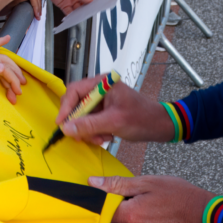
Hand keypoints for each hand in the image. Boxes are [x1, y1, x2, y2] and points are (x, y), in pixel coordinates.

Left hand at [0, 35, 26, 101]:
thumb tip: (3, 68)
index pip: (5, 69)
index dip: (13, 80)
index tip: (17, 93)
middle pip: (6, 64)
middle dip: (16, 76)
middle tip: (20, 90)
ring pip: (1, 60)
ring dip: (11, 70)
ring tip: (17, 81)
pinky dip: (0, 43)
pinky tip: (6, 39)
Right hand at [57, 78, 174, 144]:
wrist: (160, 126)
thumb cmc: (142, 119)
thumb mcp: (114, 122)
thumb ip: (89, 125)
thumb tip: (66, 128)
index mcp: (102, 83)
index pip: (74, 91)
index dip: (66, 108)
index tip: (61, 124)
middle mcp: (99, 89)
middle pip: (76, 105)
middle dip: (79, 123)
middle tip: (82, 137)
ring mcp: (102, 101)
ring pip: (82, 116)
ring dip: (88, 130)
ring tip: (101, 138)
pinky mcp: (105, 111)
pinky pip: (91, 122)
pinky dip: (95, 132)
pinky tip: (106, 137)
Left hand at [90, 175, 215, 222]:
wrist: (205, 216)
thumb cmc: (179, 195)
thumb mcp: (147, 182)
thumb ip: (117, 184)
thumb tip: (92, 183)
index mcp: (129, 217)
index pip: (103, 208)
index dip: (111, 198)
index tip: (122, 193)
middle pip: (115, 220)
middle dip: (124, 209)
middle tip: (143, 199)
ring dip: (133, 221)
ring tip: (154, 210)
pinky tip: (158, 222)